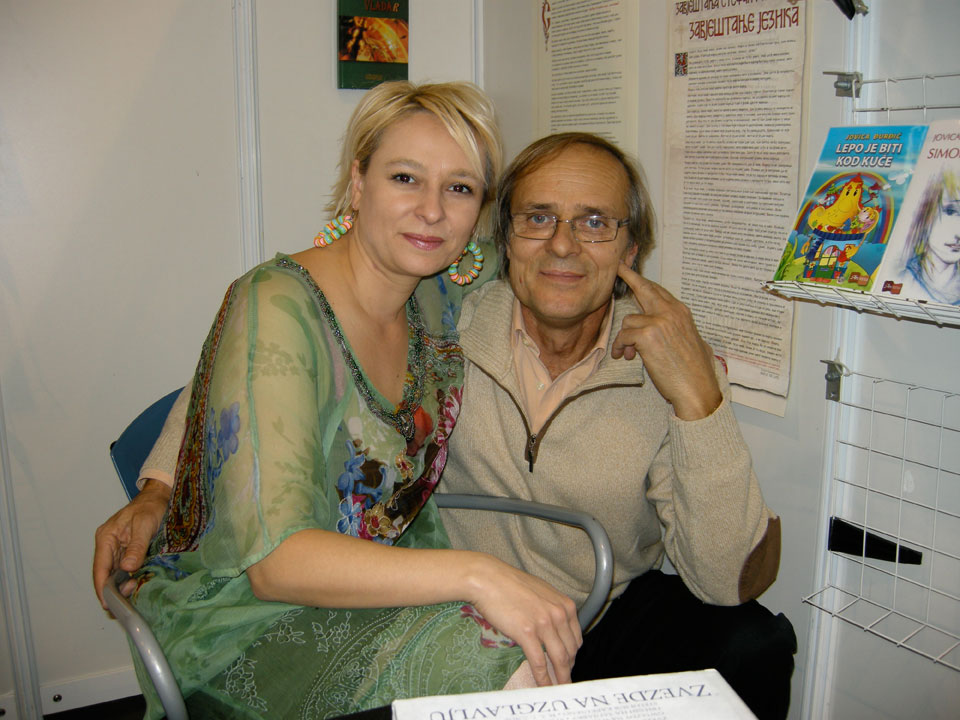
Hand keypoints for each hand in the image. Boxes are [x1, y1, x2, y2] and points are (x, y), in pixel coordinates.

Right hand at [93, 478, 170, 608]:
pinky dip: (129, 579)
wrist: (159, 497)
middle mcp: (108, 545)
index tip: (107, 603)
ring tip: (135, 592)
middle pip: (105, 574)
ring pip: (114, 574)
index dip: (102, 587)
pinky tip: (137, 585)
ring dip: (122, 586)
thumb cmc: (151, 507)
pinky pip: (124, 570)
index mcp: (106, 538)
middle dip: (113, 590)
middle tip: (127, 601)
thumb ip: (136, 547)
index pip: (100, 568)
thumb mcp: (144, 525)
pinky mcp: (127, 551)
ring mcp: (117, 549)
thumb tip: (127, 568)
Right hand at [468, 556, 580, 685]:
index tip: (569, 664)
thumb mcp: (540, 592)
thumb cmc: (509, 583)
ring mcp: (544, 624)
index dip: (573, 654)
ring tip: (559, 689)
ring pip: (559, 659)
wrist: (488, 578)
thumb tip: (554, 626)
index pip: (576, 637)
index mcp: (564, 604)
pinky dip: (544, 678)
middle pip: (570, 650)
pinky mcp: (527, 633)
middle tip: (563, 680)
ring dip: (561, 678)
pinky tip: (544, 686)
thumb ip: (551, 608)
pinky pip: (539, 662)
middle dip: (568, 668)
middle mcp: (559, 614)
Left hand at [612, 263, 721, 419]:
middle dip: (630, 277)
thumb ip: (674, 328)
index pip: (659, 291)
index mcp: (681, 313)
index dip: (643, 282)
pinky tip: (626, 356)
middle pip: (644, 288)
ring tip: (629, 352)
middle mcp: (671, 312)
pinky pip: (624, 335)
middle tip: (619, 268)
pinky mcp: (647, 335)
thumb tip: (662, 326)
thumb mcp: (689, 341)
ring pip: (629, 320)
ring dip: (625, 338)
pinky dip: (621, 347)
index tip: (631, 270)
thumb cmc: (694, 371)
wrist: (697, 388)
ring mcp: (659, 322)